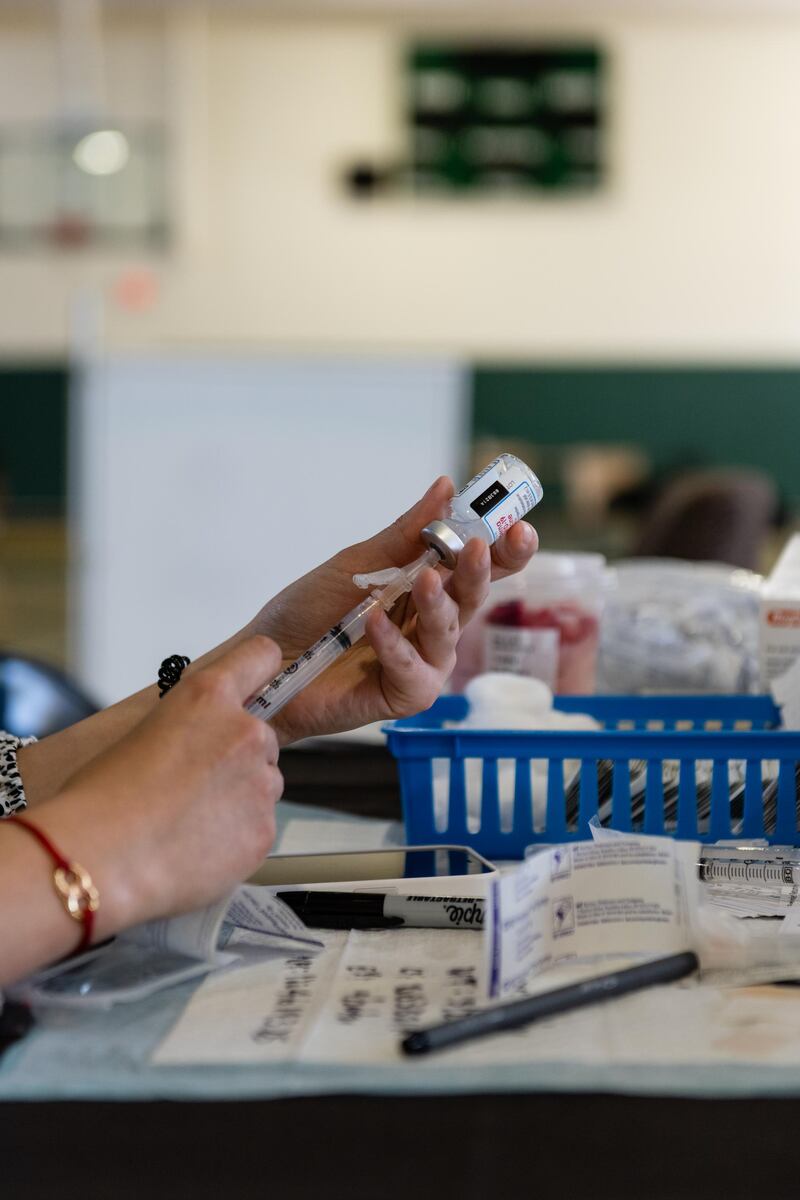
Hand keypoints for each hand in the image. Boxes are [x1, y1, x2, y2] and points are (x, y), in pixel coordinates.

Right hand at [39, 636, 284, 934]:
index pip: (260, 657)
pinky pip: (258, 828)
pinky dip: (236, 838)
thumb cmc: (102, 800)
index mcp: (208, 697)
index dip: (258, 674)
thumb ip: (187, 726)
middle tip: (195, 785)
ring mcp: (260, 782)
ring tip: (189, 821)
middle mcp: (244, 731)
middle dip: (238, 757)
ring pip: (263, 785)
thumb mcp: (143, 734)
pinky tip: (195, 846)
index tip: (256, 688)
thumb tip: (197, 741)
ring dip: (239, 799)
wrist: (99, 860)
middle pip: (261, 737)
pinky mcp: (265, 829)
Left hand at [246, 477, 537, 743]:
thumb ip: (405, 534)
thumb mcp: (357, 564)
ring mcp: (423, 663)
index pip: (477, 567)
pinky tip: (375, 623)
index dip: (503, 549)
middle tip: (480, 548)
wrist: (265, 661)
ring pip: (447, 633)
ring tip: (426, 580)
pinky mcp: (405, 695)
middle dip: (481, 572)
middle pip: (472, 598)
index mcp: (429, 589)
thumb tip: (447, 489)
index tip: (518, 526)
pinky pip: (413, 670)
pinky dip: (395, 645)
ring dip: (438, 604)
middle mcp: (433, 626)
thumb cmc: (310, 614)